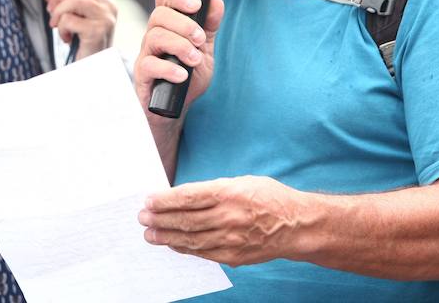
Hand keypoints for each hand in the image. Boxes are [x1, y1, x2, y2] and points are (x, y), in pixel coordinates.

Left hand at [37, 0, 116, 59]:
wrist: (93, 66)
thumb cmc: (82, 39)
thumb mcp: (70, 13)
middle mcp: (110, 3)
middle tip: (51, 12)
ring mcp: (106, 17)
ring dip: (58, 12)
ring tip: (57, 25)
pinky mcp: (98, 31)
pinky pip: (70, 19)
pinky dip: (62, 28)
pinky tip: (66, 38)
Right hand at [133, 0, 223, 117]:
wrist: (176, 107)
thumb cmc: (187, 75)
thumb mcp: (204, 49)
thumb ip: (209, 26)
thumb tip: (216, 2)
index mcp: (168, 25)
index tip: (197, 5)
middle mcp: (154, 36)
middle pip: (159, 15)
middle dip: (184, 24)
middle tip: (200, 39)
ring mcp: (147, 55)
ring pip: (155, 37)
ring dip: (180, 45)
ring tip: (194, 59)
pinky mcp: (143, 75)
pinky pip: (149, 65)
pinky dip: (169, 69)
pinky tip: (183, 75)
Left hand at [138, 176, 300, 266]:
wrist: (296, 225)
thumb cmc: (269, 198)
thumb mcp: (241, 182)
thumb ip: (213, 190)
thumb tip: (182, 197)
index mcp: (229, 192)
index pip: (187, 197)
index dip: (164, 200)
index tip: (148, 201)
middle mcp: (228, 216)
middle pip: (185, 219)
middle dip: (159, 219)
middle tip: (143, 218)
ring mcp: (231, 238)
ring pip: (190, 238)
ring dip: (166, 237)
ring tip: (150, 234)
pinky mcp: (234, 255)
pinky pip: (202, 252)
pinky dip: (185, 248)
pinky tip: (173, 244)